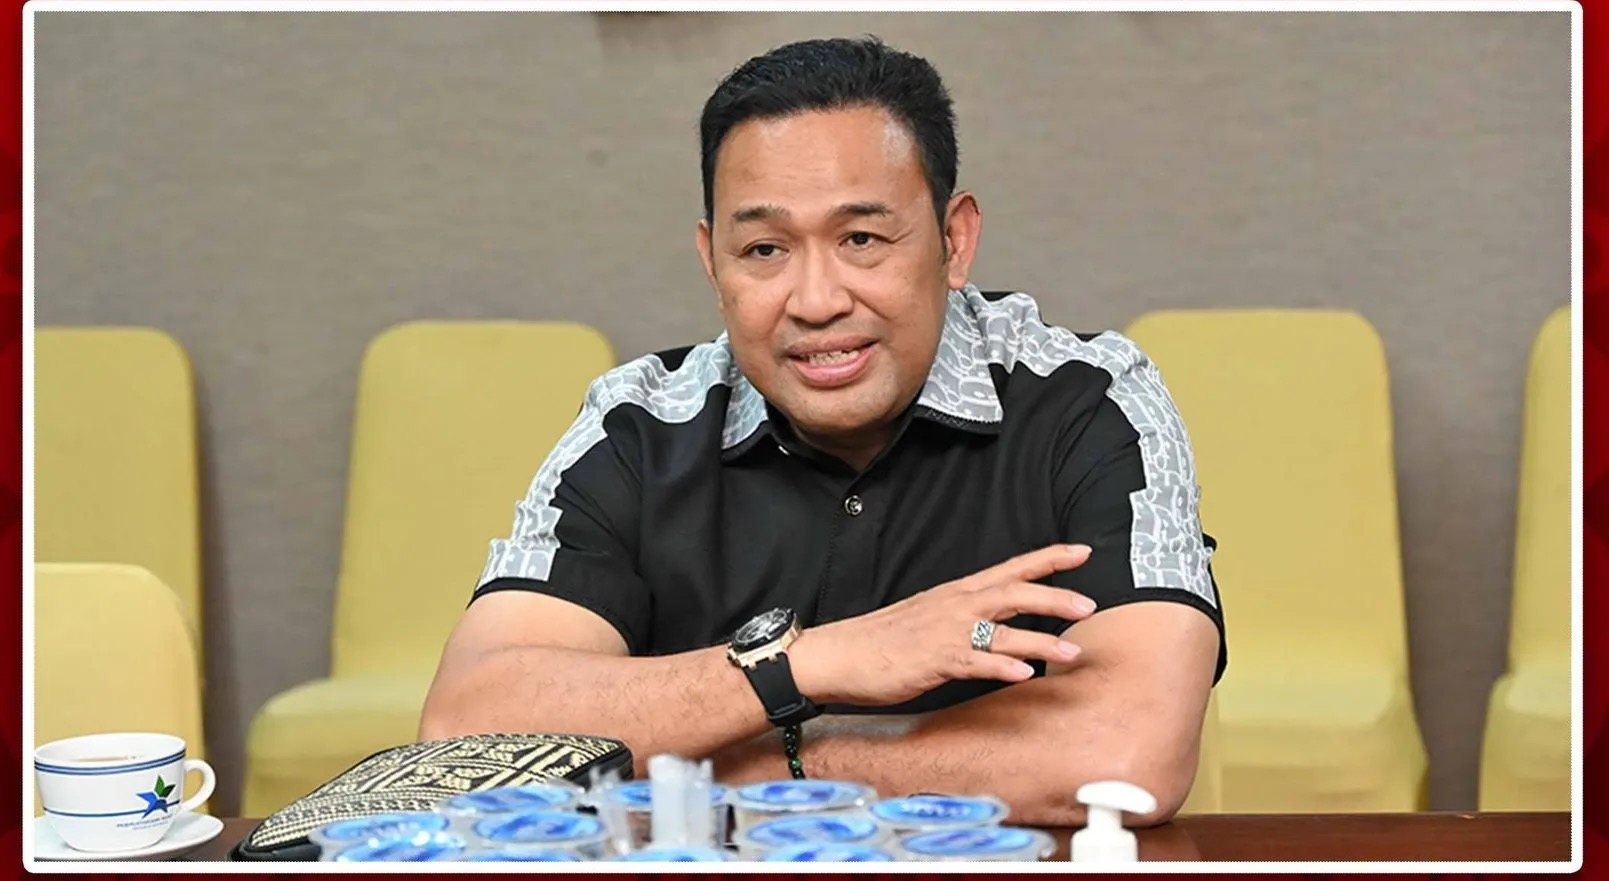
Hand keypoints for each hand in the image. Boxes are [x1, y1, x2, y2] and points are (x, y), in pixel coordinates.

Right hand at [789, 544, 1096, 705]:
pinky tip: (1024, 675)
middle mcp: (955, 606)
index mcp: (956, 593)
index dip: (1048, 559)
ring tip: (1073, 652)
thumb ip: (965, 617)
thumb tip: (998, 625)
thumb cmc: (883, 639)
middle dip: (1055, 597)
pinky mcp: (933, 661)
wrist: (839, 654)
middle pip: (1014, 593)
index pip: (1010, 569)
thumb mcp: (929, 617)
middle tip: (1090, 604)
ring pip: (1002, 631)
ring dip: (1041, 641)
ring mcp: (945, 633)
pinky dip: (1001, 668)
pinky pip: (974, 664)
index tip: (1082, 551)